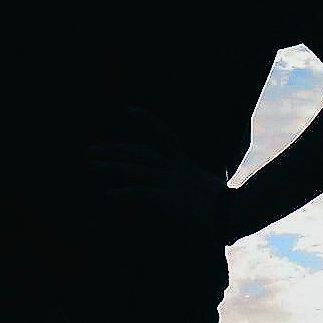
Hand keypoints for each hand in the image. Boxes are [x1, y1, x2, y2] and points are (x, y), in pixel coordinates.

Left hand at [85, 105, 230, 245]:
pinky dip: (122, 192)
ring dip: (109, 167)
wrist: (230, 213)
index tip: (128, 109)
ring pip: (133, 169)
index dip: (146, 119)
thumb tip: (209, 175)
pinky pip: (138, 192)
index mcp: (182, 161)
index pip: (163, 132)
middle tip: (91, 150)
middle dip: (113, 150)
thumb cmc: (223, 201)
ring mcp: (167, 182)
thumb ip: (202, 176)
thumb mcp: (210, 182)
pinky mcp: (165, 199)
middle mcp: (172, 168)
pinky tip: (108, 194)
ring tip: (92, 165)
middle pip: (138, 152)